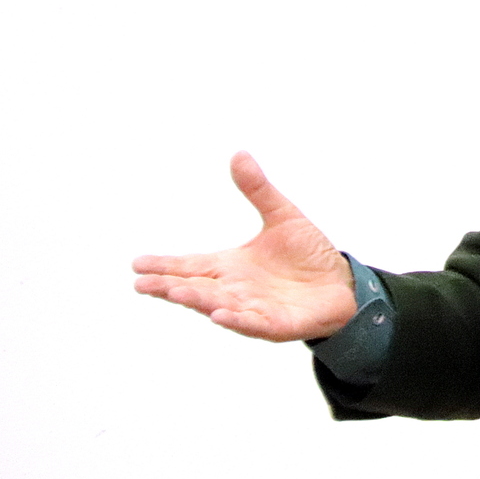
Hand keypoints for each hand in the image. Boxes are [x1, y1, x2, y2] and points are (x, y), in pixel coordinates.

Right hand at [132, 151, 357, 341]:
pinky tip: (219, 315)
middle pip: (195, 288)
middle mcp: (234, 289)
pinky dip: (235, 320)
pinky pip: (251, 323)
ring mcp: (251, 309)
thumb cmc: (309, 254)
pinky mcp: (273, 324)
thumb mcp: (282, 216)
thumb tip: (239, 154)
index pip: (190, 265)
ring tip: (174, 292)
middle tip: (141, 283)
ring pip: (217, 305)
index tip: (137, 264)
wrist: (342, 284)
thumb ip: (258, 190)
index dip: (165, 265)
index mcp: (230, 266)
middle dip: (168, 286)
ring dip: (197, 301)